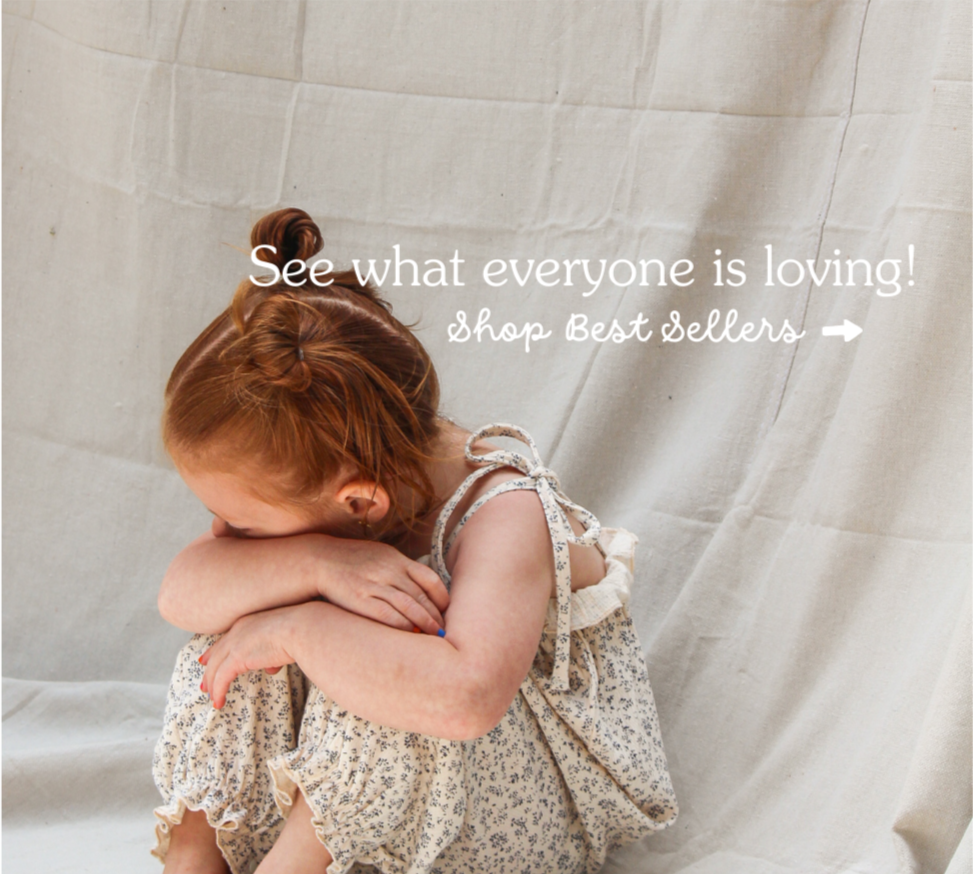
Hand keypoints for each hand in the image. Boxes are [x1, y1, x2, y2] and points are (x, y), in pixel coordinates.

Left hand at [199, 605, 302, 708]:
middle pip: (217, 653)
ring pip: (216, 667)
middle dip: (209, 670)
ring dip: (212, 684)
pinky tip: (219, 701)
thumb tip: (270, 667)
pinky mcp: (238, 657)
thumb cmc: (301, 630)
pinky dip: (218, 691)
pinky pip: (222, 678)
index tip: (206, 660)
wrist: (303, 628)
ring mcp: (237, 642)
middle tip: (205, 684)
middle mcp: (239, 629)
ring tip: (212, 697)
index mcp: (249, 622)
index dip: (215, 651)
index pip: (227, 638)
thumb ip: (273, 653)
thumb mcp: (283, 639)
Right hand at [315, 539, 449, 635]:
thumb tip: (423, 587)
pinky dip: (402, 625)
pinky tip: (410, 633)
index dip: (441, 596)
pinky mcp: (359, 598)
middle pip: (421, 595)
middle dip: (435, 614)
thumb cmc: (354, 560)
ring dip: (424, 622)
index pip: (429, 578)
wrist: (321, 559)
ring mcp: (374, 584)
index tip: (446, 609)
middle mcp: (388, 570)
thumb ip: (402, 568)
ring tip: (433, 634)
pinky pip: (387, 614)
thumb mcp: (382, 555)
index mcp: (396, 559)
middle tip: (444, 629)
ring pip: (408, 605)